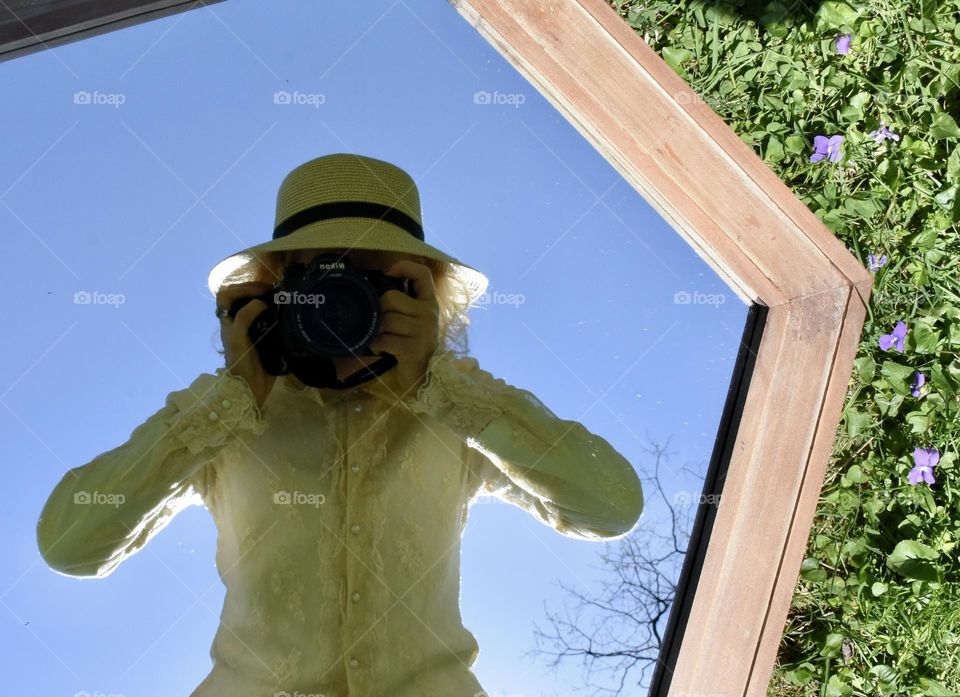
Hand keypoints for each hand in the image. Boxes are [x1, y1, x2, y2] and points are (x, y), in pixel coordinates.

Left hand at [217, 282, 276, 409]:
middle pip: (242, 298)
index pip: (227, 295)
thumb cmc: (240, 362)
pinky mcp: (267, 339)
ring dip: (268, 302)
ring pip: (257, 308)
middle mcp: (239, 324)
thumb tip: (262, 303)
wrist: (251, 388)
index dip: (241, 288)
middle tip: (273, 293)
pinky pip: (270, 321)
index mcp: (228, 322)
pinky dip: (277, 315)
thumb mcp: (237, 337)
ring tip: (282, 301)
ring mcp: (253, 331)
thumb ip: (244, 317)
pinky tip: (287, 315)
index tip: (259, 292)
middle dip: (256, 292)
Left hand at [369, 260, 439, 398]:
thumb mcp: (412, 321)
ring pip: (386, 319)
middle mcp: (430, 314)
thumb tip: (374, 287)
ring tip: (381, 339)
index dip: (404, 267)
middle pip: (391, 298)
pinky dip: (377, 345)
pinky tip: (381, 350)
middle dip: (379, 311)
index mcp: (430, 304)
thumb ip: (401, 305)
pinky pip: (384, 339)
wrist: (422, 378)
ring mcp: (424, 331)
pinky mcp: (414, 349)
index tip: (387, 271)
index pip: (422, 274)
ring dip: (377, 331)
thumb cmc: (412, 346)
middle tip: (381, 326)